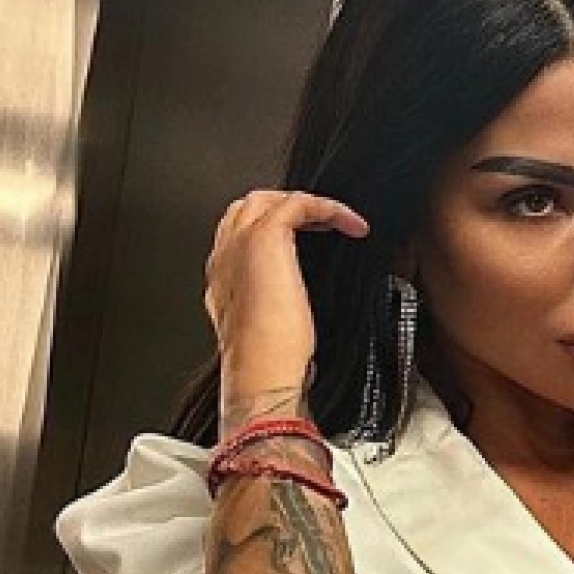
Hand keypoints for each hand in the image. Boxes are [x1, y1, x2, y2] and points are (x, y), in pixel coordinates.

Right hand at [203, 189, 369, 433]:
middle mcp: (224, 259)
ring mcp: (237, 245)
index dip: (273, 231)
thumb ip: (276, 305)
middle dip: (283, 208)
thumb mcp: (271, 328)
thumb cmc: (270, 364)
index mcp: (222, 281)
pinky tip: (350, 224)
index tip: (309, 239)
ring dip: (303, 204)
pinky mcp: (262, 240)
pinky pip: (297, 204)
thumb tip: (298, 303)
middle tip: (320, 222)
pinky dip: (327, 207)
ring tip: (334, 219)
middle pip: (246, 209)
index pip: (239, 237)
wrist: (261, 373)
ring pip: (264, 200)